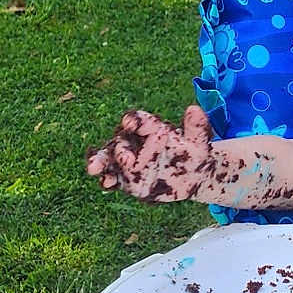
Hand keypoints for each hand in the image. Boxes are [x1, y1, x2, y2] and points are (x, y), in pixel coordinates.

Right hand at [86, 105, 217, 203]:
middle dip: (117, 148)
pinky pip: (113, 178)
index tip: (130, 123)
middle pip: (120, 141)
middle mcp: (135, 143)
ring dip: (100, 162)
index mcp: (150, 128)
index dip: (133, 120)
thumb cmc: (195, 154)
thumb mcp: (199, 142)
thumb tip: (194, 109)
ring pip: (109, 159)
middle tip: (122, 157)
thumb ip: (196, 127)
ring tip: (93, 168)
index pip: (138, 121)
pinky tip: (106, 184)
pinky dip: (107, 180)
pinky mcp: (126, 179)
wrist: (193, 177)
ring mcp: (128, 161)